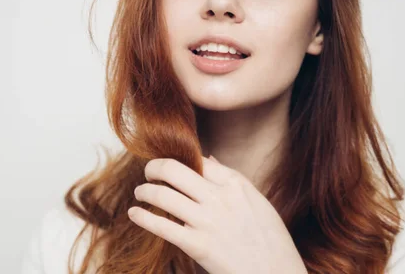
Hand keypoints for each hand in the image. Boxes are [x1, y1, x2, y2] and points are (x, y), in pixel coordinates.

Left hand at [127, 156, 307, 273]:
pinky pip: (161, 226)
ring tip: (140, 192)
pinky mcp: (197, 246)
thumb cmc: (270, 239)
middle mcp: (219, 198)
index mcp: (235, 184)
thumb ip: (231, 179)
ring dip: (145, 191)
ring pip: (163, 194)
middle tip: (148, 172)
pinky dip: (142, 217)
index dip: (178, 158)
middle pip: (174, 169)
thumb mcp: (256, 201)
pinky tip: (134, 213)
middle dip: (154, 167)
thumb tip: (210, 159)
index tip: (169, 164)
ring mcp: (207, 221)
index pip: (197, 158)